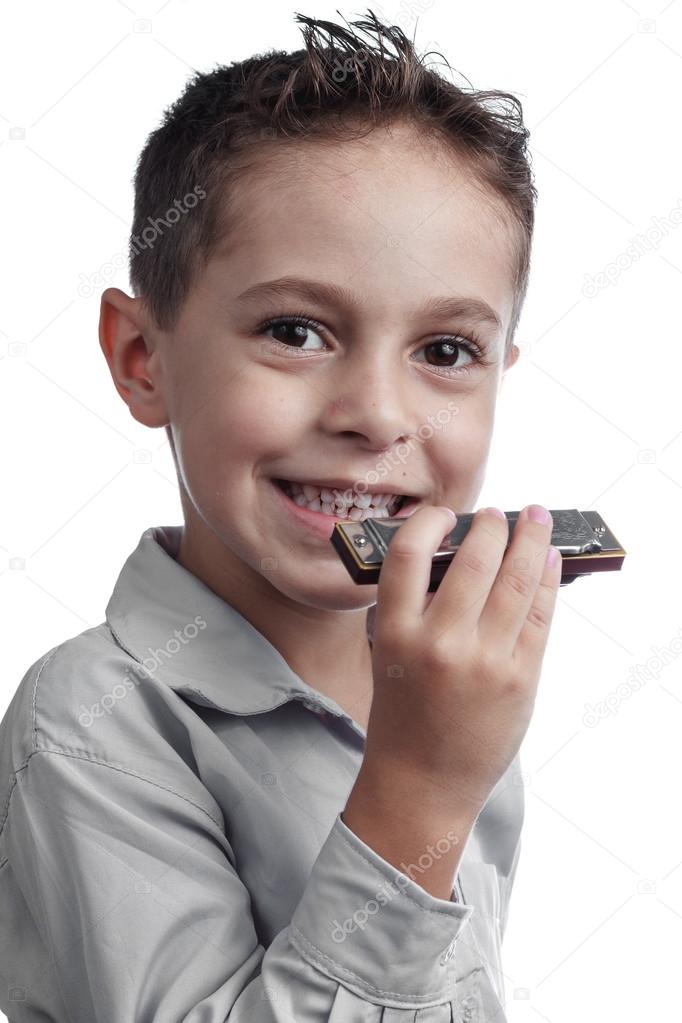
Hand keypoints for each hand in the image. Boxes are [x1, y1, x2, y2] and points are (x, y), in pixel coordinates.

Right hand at [364, 504, 560, 819]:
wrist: (423, 783)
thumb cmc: (404, 716)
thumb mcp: (391, 655)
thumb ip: (418, 608)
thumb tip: (462, 555)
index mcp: (395, 632)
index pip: (408, 554)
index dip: (429, 522)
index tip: (445, 514)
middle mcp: (439, 643)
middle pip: (474, 560)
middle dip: (493, 525)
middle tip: (498, 514)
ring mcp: (484, 661)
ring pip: (516, 581)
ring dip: (531, 541)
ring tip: (536, 519)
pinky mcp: (519, 680)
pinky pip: (540, 616)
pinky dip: (547, 581)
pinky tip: (550, 560)